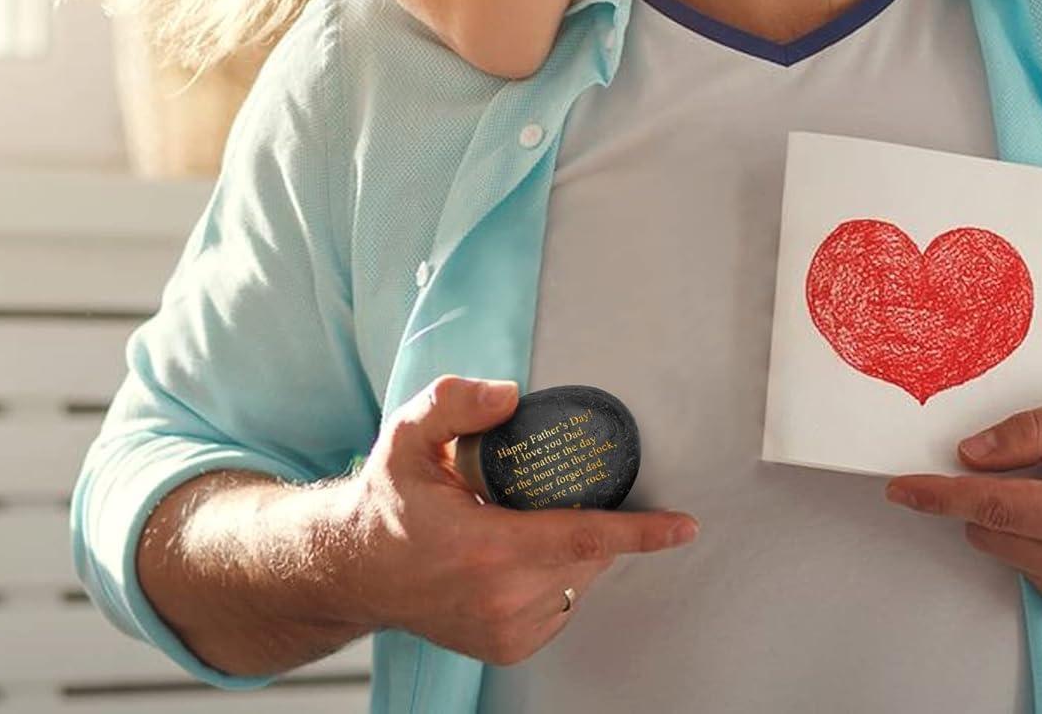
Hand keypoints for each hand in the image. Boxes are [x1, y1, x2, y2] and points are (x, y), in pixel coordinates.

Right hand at [342, 375, 699, 665]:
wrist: (356, 572)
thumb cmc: (387, 502)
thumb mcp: (408, 436)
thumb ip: (455, 403)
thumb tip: (509, 394)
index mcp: (488, 549)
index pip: (583, 538)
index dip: (640, 531)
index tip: (685, 524)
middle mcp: (503, 598)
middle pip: (588, 552)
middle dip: (594, 516)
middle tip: (556, 488)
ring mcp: (508, 630)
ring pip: (579, 579)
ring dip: (575, 547)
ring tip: (525, 519)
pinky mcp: (509, 647)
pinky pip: (563, 603)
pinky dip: (558, 574)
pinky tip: (523, 552)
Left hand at [883, 390, 1041, 621]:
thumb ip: (1030, 432)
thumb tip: (970, 453)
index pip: (989, 508)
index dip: (938, 494)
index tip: (899, 487)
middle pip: (989, 530)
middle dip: (988, 491)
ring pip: (1004, 548)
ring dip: (1015, 513)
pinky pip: (1028, 564)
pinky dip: (1034, 534)